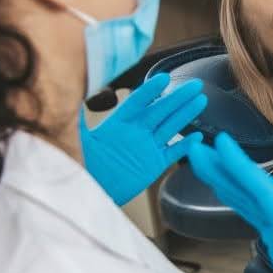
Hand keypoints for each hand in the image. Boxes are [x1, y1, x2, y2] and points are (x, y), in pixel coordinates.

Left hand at [81, 73, 206, 205]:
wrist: (91, 193)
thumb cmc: (83, 167)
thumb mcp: (80, 141)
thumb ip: (78, 119)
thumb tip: (71, 95)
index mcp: (119, 124)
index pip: (137, 102)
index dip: (150, 91)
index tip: (164, 78)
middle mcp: (136, 132)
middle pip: (161, 110)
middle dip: (178, 97)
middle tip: (195, 84)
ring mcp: (147, 147)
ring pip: (170, 127)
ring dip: (186, 114)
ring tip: (200, 100)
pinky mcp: (154, 164)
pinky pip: (173, 152)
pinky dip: (185, 145)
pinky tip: (197, 136)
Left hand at [186, 133, 272, 272]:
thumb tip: (260, 247)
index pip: (257, 204)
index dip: (234, 180)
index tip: (212, 160)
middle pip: (255, 193)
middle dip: (224, 167)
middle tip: (198, 144)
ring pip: (264, 192)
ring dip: (235, 167)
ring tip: (211, 146)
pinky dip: (254, 182)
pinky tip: (237, 166)